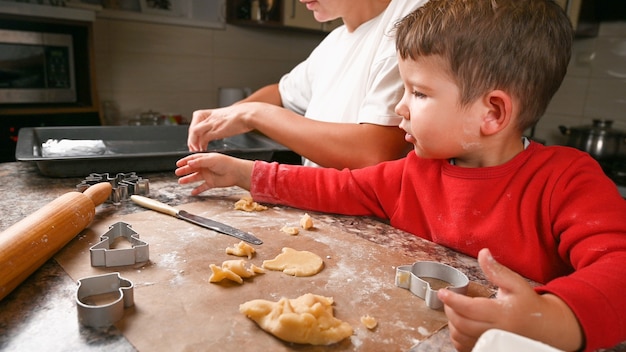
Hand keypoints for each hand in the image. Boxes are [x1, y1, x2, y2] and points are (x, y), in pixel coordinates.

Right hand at [175, 153, 253, 194]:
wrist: (236, 172)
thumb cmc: (226, 163)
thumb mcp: (211, 160)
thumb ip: (199, 161)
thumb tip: (189, 163)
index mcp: (206, 159)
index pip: (193, 159)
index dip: (185, 161)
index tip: (178, 164)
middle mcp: (206, 166)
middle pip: (192, 168)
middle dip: (184, 170)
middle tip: (177, 172)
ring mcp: (209, 175)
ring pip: (195, 177)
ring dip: (188, 179)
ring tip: (180, 182)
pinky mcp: (212, 183)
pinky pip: (202, 187)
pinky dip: (197, 190)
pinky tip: (192, 192)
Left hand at [187, 104, 256, 151]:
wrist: (248, 114)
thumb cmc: (242, 116)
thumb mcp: (226, 116)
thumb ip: (220, 121)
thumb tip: (223, 127)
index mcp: (210, 113)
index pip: (195, 122)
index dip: (193, 133)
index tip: (195, 140)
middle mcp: (208, 117)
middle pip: (192, 128)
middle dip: (191, 140)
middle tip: (193, 148)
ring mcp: (210, 123)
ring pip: (194, 133)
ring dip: (193, 143)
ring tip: (197, 151)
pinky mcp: (215, 130)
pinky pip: (202, 139)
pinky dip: (200, 145)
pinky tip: (203, 150)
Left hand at [437, 248, 582, 351]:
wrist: (546, 327)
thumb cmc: (529, 304)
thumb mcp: (516, 284)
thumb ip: (497, 270)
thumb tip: (483, 253)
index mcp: (502, 313)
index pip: (470, 309)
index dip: (453, 300)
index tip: (443, 293)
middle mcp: (496, 331)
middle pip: (462, 324)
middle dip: (449, 310)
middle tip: (448, 300)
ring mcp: (492, 342)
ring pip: (461, 337)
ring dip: (452, 323)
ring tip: (455, 310)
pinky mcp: (489, 348)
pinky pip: (465, 347)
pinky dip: (458, 336)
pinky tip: (461, 324)